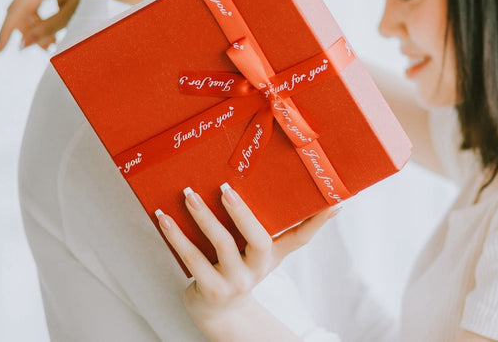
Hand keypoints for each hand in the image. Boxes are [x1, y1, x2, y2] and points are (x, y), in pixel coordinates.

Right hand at [0, 0, 116, 52]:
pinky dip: (40, 19)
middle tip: (44, 49)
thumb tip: (22, 45)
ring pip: (27, 7)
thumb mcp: (74, 15)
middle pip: (20, 8)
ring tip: (52, 43)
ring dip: (35, 27)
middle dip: (26, 32)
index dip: (6, 32)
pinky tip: (52, 34)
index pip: (17, 8)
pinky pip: (35, 2)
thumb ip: (48, 30)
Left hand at [157, 183, 337, 338]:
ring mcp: (234, 281)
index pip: (300, 237)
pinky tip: (164, 217)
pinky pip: (192, 258)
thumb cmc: (245, 269)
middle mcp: (257, 269)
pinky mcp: (209, 289)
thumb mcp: (270, 253)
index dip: (317, 221)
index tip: (333, 201)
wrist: (219, 310)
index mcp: (272, 256)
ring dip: (203, 217)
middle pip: (256, 239)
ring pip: (220, 245)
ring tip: (189, 194)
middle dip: (241, 212)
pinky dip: (176, 236)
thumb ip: (294, 229)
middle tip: (225, 188)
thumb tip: (333, 205)